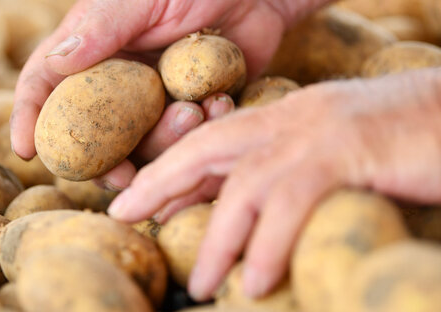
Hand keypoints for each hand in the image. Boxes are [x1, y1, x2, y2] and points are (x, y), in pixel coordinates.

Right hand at [10, 0, 328, 188]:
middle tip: (123, 175)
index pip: (46, 84)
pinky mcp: (191, 108)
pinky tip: (219, 104)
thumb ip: (101, 29)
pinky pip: (184, 139)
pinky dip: (199, 131)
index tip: (25, 150)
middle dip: (104, 160)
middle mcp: (118, 78)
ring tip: (195, 111)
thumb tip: (55, 63)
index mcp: (93, 48)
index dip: (30, 117)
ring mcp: (155, 97)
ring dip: (164, 141)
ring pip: (141, 144)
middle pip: (91, 133)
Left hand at [108, 68, 440, 299]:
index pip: (211, 140)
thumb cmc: (402, 141)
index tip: (138, 199)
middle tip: (127, 218)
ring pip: (245, 185)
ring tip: (202, 284)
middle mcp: (292, 117)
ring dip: (218, 239)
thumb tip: (249, 216)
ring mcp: (318, 132)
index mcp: (285, 116)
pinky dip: (271, 245)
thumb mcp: (332, 154)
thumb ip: (287, 175)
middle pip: (207, 148)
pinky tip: (259, 281)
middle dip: (162, 183)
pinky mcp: (348, 151)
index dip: (169, 170)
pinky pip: (293, 202)